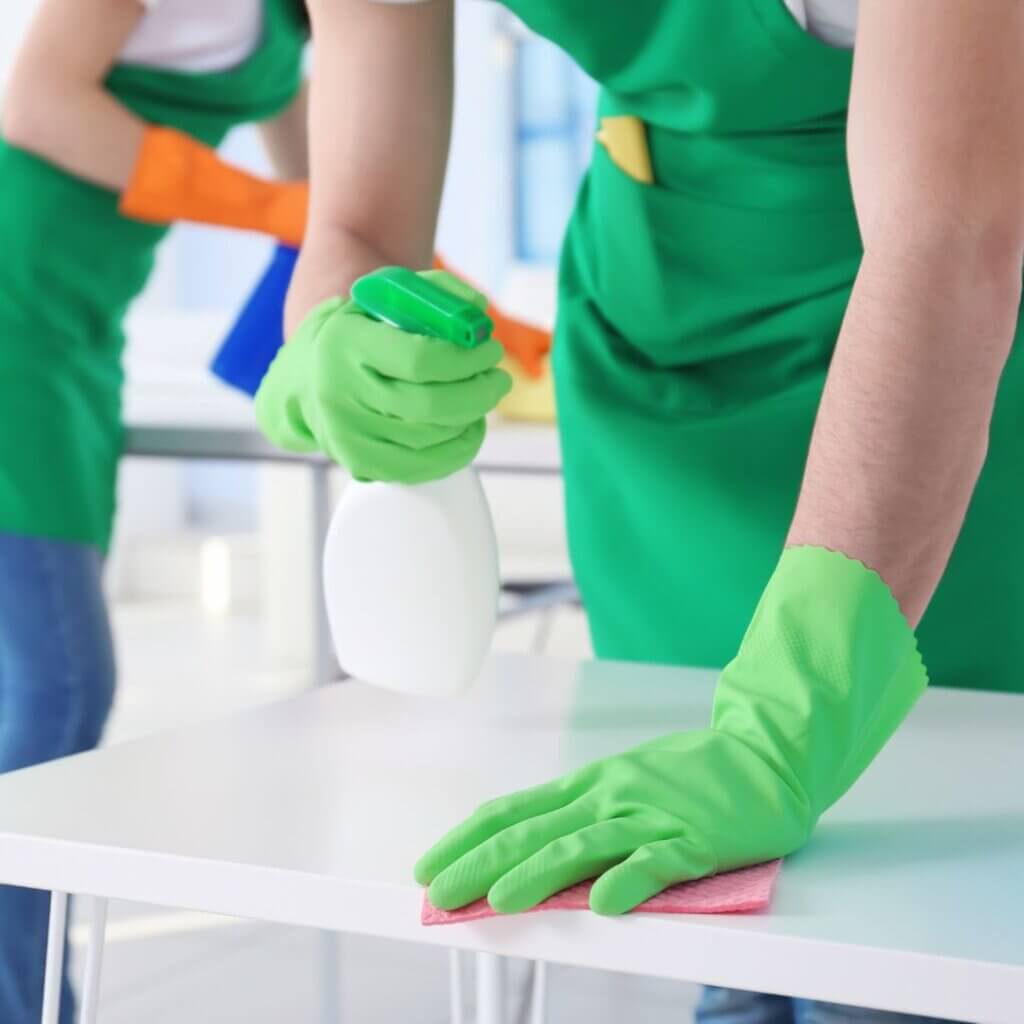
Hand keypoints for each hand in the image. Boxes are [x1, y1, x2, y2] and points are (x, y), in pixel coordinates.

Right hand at [255, 270, 510, 481]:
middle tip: (498, 379)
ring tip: (482, 396)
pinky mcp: (361, 463)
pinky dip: (458, 448)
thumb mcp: (385, 298)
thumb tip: (478, 310)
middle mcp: (341, 393)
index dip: (466, 360)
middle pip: (431, 406)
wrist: (306, 380)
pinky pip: (425, 466)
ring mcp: (349, 434)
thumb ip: (436, 293)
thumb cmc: (359, 333)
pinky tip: (469, 427)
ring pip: (432, 437)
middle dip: (478, 392)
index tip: (490, 350)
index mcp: (346, 343)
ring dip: (471, 417)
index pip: (420, 360)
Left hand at [415, 727, 807, 915]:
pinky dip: (630, 880)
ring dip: (538, 874)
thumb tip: (525, 849)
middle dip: (482, 862)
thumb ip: (581, 815)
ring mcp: (650, 815)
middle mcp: (609, 797)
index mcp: (588, 786)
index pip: (514, 811)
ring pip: (583, 845)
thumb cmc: (688, 774)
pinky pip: (658, 861)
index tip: (429, 865)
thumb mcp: (622, 783)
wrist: (761, 754)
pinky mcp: (695, 839)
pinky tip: (606, 904)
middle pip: (535, 831)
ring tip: (499, 901)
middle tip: (440, 892)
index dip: (467, 839)